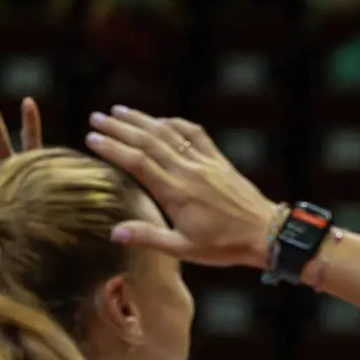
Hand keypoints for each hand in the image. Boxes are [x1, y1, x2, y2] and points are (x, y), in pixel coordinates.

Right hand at [85, 108, 277, 268]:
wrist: (267, 234)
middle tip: (95, 117)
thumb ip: (149, 237)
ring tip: (119, 111)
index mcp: (176, 193)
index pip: (137, 163)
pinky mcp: (220, 161)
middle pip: (148, 142)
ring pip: (168, 133)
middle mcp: (188, 172)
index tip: (92, 138)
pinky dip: (176, 124)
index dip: (113, 148)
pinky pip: (196, 134)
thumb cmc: (225, 246)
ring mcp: (205, 163)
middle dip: (119, 128)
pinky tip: (162, 120)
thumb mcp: (184, 248)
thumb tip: (114, 233)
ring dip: (142, 120)